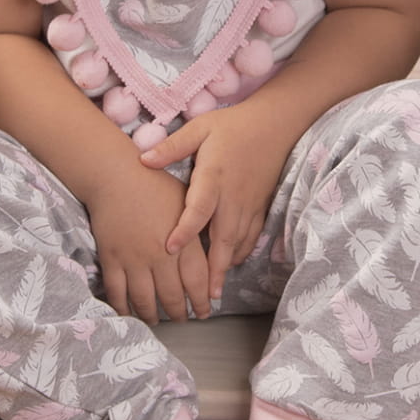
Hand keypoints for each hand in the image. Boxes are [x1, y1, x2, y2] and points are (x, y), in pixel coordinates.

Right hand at [88, 165, 212, 324]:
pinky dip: (124, 307)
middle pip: (173, 296)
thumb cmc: (154, 184)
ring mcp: (134, 258)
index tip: (204, 311)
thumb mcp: (186, 202)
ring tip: (157, 320)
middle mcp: (160, 254)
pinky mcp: (111, 259)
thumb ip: (197, 230)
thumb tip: (212, 252)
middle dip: (180, 313)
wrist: (115, 174)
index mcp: (183, 241)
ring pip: (145, 300)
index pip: (197, 282)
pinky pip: (118, 292)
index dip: (202, 301)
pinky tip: (129, 313)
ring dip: (153, 315)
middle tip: (183, 318)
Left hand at [141, 107, 293, 302]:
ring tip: (215, 290)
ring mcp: (249, 204)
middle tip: (205, 295)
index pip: (198, 209)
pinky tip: (229, 264)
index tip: (169, 248)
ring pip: (238, 241)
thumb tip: (143, 159)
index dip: (184, 230)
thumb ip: (173, 146)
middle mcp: (233, 196)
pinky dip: (241, 252)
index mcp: (214, 177)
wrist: (275, 124)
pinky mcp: (260, 206)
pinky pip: (251, 236)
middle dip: (214, 268)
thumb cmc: (233, 126)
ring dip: (227, 266)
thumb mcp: (200, 128)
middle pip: (223, 237)